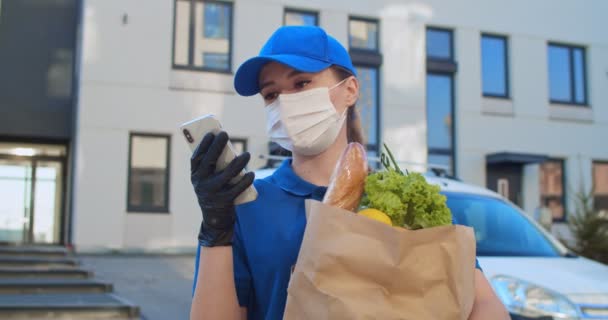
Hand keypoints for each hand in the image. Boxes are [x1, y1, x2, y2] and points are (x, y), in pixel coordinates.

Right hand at [190, 131, 254, 246]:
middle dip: (217, 146)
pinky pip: (237, 189)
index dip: (203, 145)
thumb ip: (213, 165)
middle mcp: (201, 184)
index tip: (211, 133)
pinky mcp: (224, 201)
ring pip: (226, 175)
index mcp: (195, 177)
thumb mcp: (207, 179)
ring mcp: (212, 193)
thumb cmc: (214, 191)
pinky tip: (251, 173)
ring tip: (247, 154)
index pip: (197, 158)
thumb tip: (225, 145)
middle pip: (209, 162)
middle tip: (225, 134)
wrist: (215, 219)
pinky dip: (245, 181)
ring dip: (238, 163)